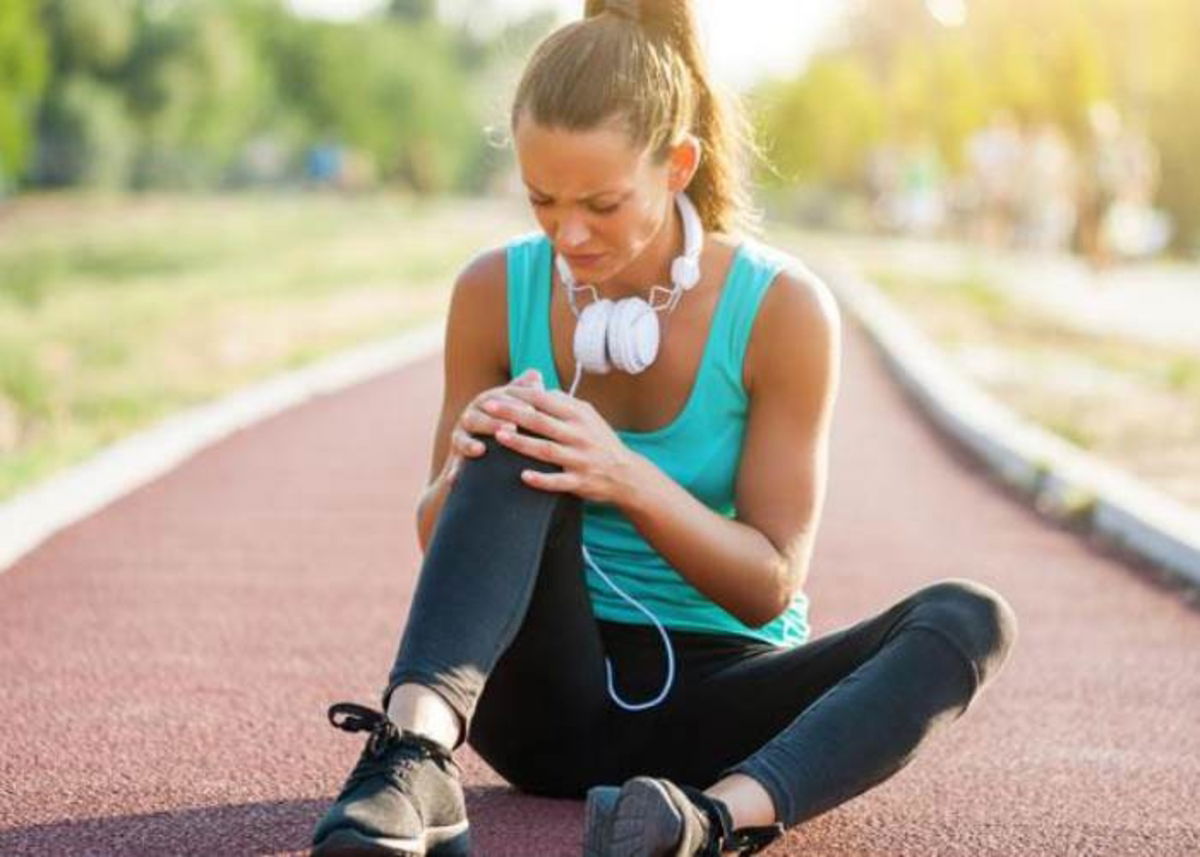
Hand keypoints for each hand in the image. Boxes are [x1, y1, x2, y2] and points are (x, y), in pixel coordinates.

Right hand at [443, 368, 544, 483]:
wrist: (485, 454)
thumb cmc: (508, 424)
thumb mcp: (517, 410)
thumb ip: (525, 393)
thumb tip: (535, 374)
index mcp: (488, 403)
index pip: (501, 401)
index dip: (517, 405)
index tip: (533, 412)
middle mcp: (471, 416)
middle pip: (480, 417)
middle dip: (495, 422)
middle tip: (512, 429)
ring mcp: (460, 436)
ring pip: (462, 438)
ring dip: (470, 444)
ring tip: (481, 450)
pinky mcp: (455, 457)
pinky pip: (453, 465)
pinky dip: (453, 471)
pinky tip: (454, 479)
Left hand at [481, 385, 640, 503]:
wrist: (627, 475)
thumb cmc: (601, 442)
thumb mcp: (589, 417)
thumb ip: (565, 403)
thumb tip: (539, 390)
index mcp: (579, 416)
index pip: (546, 400)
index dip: (522, 395)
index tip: (500, 390)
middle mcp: (579, 435)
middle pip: (541, 421)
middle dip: (512, 413)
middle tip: (488, 405)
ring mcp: (580, 459)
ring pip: (547, 449)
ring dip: (522, 442)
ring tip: (499, 436)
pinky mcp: (581, 482)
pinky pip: (559, 481)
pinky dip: (542, 479)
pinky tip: (523, 476)